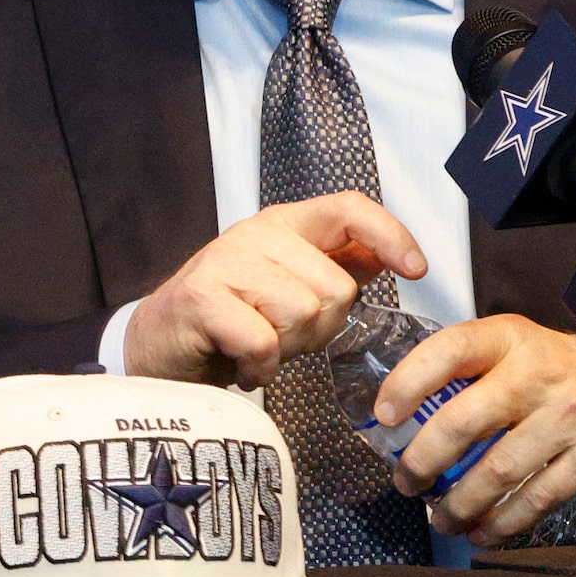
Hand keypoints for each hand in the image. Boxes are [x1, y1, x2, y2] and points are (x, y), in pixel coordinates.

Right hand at [124, 194, 426, 390]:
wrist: (159, 344)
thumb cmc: (231, 318)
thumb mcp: (288, 285)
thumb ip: (336, 267)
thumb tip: (390, 255)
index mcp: (284, 224)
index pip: (348, 208)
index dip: (390, 235)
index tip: (416, 269)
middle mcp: (255, 233)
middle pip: (334, 287)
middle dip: (320, 329)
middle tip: (283, 337)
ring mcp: (225, 262)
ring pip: (303, 313)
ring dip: (288, 349)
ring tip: (260, 347)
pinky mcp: (202, 297)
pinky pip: (264, 342)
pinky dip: (260, 367)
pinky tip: (244, 364)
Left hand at [375, 316, 575, 546]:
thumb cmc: (554, 368)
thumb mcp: (512, 346)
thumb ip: (465, 370)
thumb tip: (403, 414)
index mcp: (508, 338)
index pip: (449, 351)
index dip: (408, 382)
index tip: (384, 415)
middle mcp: (538, 374)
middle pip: (464, 421)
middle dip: (424, 460)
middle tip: (406, 480)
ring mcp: (568, 415)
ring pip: (498, 470)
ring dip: (460, 502)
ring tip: (440, 516)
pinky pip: (538, 498)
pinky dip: (504, 521)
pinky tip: (483, 529)